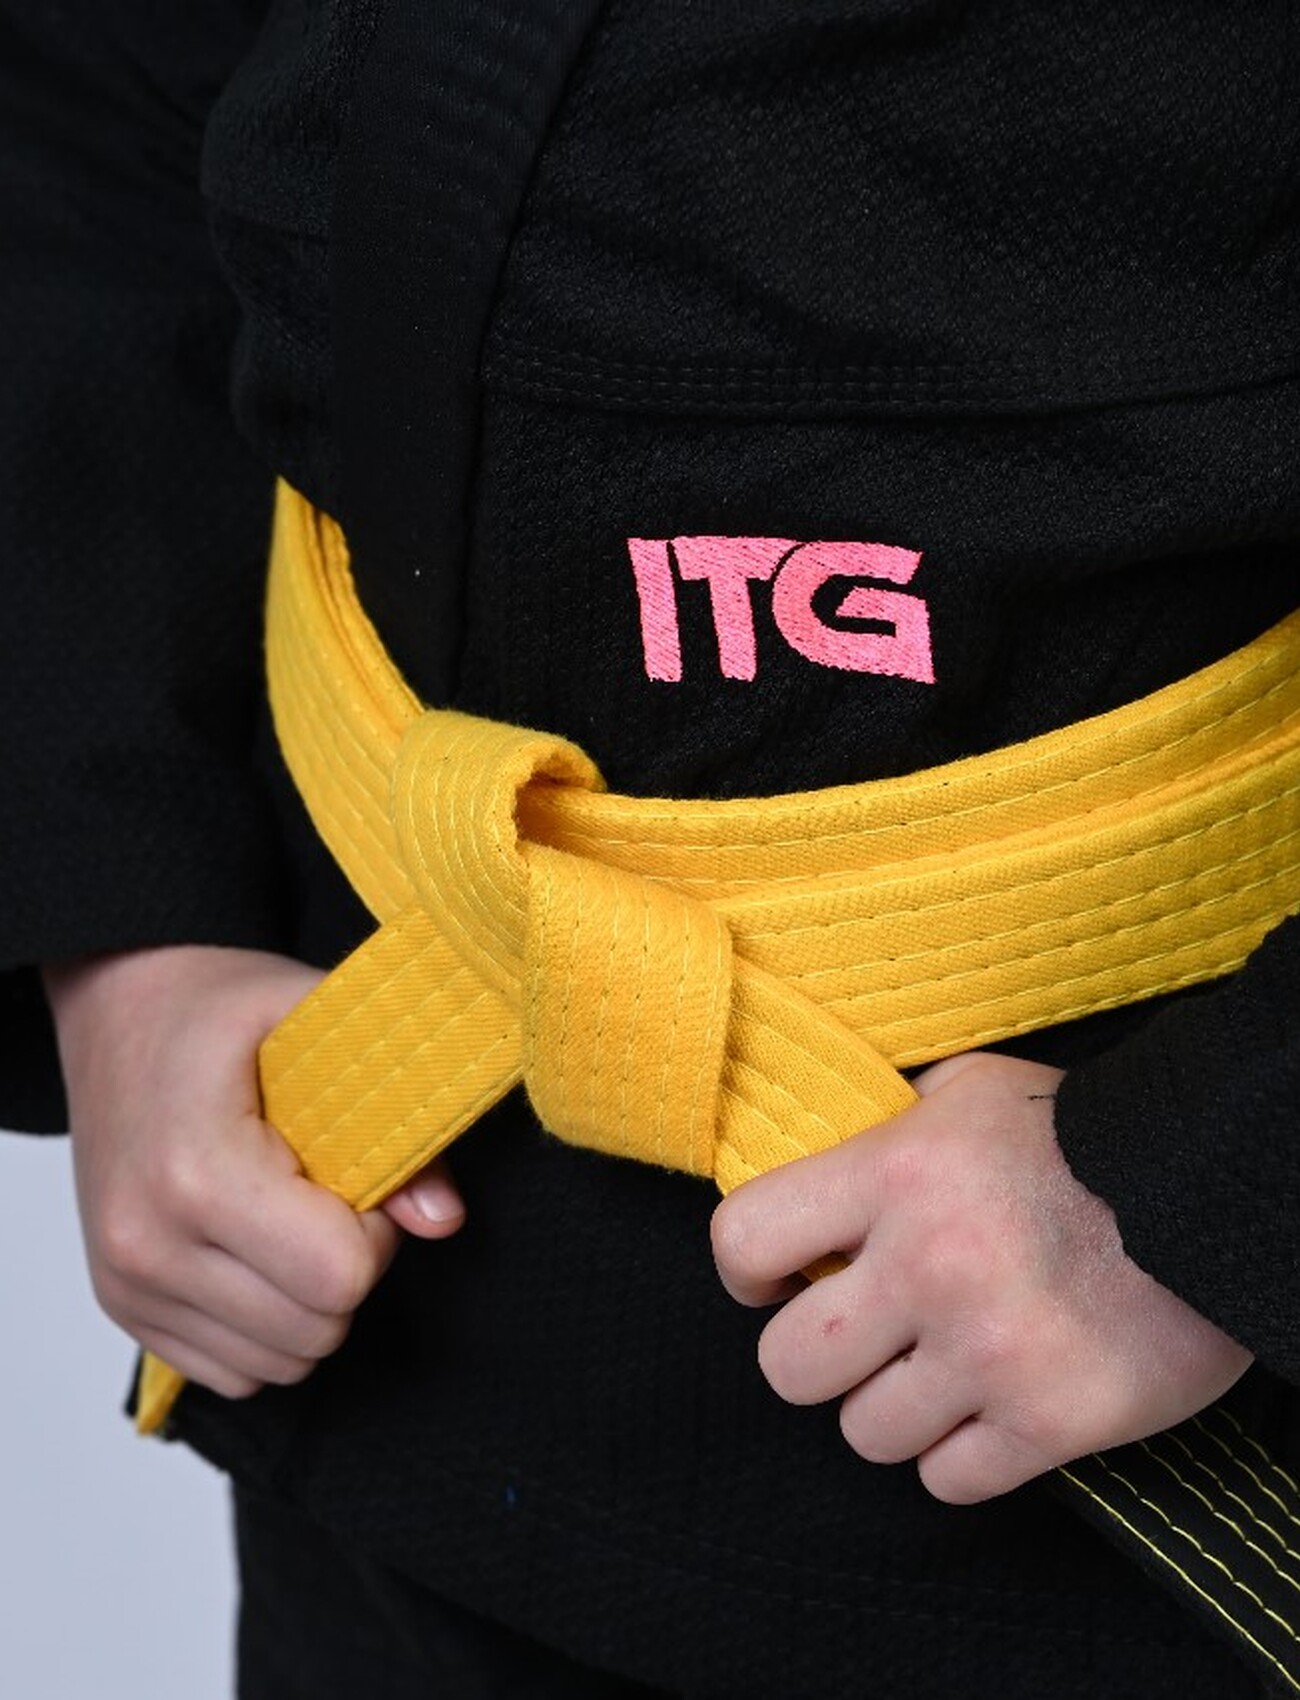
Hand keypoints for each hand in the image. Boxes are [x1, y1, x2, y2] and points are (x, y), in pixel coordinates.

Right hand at [46, 945, 464, 1400]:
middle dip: (347, 1266)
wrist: (117, 1007)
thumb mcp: (318, 1018)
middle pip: (316, 1330)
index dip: (374, 1230)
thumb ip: (395, 1114)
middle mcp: (146, 1244)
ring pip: (280, 1365)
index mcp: (194, 1172)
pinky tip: (257, 1251)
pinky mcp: (122, 1310)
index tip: (355, 1174)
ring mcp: (127, 1285)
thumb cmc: (218, 1008)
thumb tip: (443, 1219)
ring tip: (289, 1217)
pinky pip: (234, 1373)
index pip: (337, 1275)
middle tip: (327, 1193)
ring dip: (310, 1303)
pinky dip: (267, 1327)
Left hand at [710, 1051, 1250, 1502]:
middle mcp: (929, 1264)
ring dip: (893, 1409)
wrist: (1214, 1185)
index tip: (776, 1280)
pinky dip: (961, 1455)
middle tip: (862, 1335)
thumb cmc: (1082, 1134)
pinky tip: (990, 1409)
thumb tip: (827, 1156)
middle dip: (815, 1357)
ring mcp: (990, 1351)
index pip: (743, 1240)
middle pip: (787, 1367)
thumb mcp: (971, 1092)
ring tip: (940, 1369)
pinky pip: (949, 1481)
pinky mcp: (1053, 1420)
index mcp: (894, 1172)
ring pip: (866, 1434)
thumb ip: (888, 1125)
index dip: (747, 1271)